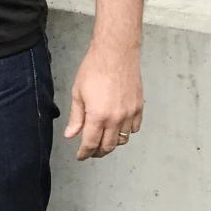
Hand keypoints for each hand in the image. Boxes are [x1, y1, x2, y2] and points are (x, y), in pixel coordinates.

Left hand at [64, 45, 142, 159]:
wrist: (115, 54)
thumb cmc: (94, 69)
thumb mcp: (78, 93)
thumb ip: (76, 117)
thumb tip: (70, 134)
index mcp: (98, 116)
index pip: (90, 143)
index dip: (84, 153)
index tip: (80, 156)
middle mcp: (116, 118)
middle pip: (108, 146)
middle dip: (98, 152)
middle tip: (90, 151)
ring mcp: (130, 114)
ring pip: (122, 139)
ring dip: (112, 143)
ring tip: (103, 140)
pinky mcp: (139, 108)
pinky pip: (134, 128)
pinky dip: (126, 132)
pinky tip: (118, 128)